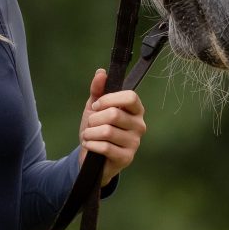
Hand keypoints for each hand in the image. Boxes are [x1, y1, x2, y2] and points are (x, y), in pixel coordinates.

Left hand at [78, 68, 146, 185]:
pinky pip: (105, 147)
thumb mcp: (95, 108)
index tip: (97, 105)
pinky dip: (91, 144)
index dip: (109, 99)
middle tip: (90, 124)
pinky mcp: (127, 157)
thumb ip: (97, 90)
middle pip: (114, 115)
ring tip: (88, 135)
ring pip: (107, 132)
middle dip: (95, 119)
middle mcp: (140, 125)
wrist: (92, 156)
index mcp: (136, 110)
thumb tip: (101, 72)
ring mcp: (135, 142)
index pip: (130, 97)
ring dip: (90, 133)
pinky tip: (89, 145)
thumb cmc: (97, 128)